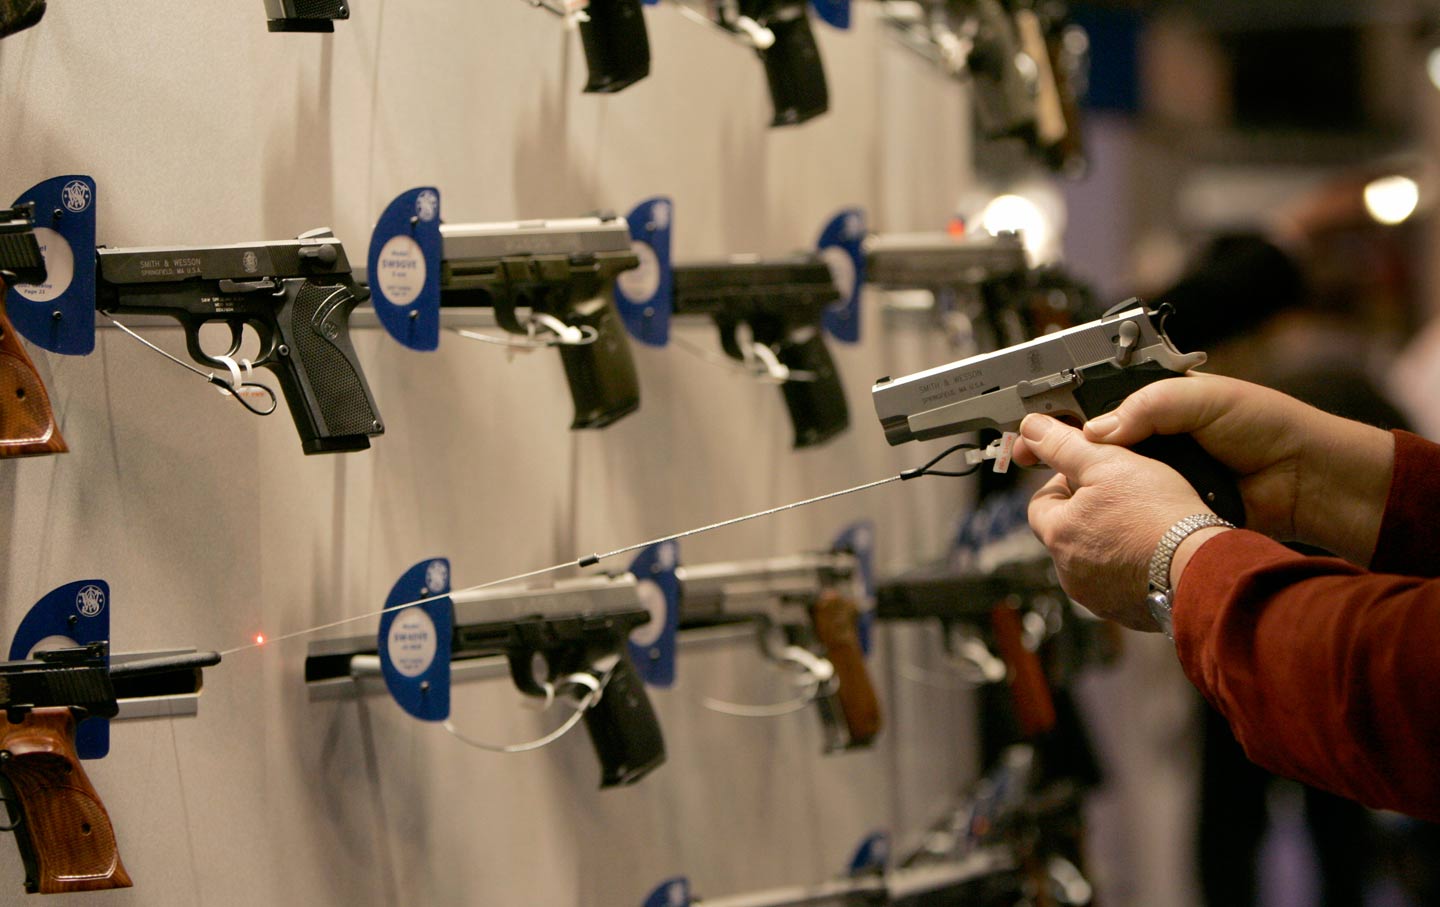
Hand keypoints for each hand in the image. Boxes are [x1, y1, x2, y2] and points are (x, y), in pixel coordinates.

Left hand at [1013, 413, 1210, 629]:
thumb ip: (1065, 445)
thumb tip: (1032, 429)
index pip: (1041, 501)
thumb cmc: (1158, 515)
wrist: (1203, 567)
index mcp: (1058, 535)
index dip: (1065, 482)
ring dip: (1110, 540)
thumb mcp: (1108, 463)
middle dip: (1089, 512)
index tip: (1092, 474)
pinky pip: (1119, 583)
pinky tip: (1155, 551)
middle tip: (1123, 496)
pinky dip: (1131, 567)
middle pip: (1068, 531)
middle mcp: (1069, 572)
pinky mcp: (1125, 611)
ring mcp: (1097, 596)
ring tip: (1144, 523)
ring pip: (1093, 558)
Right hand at [1056, 373, 1393, 564]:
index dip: (1060, 411)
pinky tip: (1091, 511)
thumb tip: (1097, 432)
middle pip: (1092, 441)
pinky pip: (1131, 506)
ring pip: (1107, 477)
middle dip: (1056, 449)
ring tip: (1052, 487)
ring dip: (1081, 483)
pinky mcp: (1169, 504)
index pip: (1095, 399)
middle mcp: (1154, 434)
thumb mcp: (1202, 399)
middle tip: (1026, 457)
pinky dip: (1113, 510)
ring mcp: (1160, 471)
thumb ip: (1147, 406)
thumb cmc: (1265, 426)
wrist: (1305, 480)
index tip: (1030, 424)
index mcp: (1158, 399)